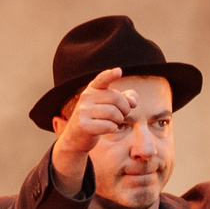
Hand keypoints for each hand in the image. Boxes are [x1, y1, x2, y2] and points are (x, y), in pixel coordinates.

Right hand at [51, 68, 135, 194]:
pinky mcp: (84, 125)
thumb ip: (125, 99)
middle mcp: (86, 96)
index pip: (102, 79)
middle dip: (125, 108)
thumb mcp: (110, 105)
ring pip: (113, 113)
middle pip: (116, 98)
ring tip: (114, 122)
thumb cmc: (98, 118)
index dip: (110, 75)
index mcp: (93, 88)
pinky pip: (108, 126)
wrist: (76, 137)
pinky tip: (108, 129)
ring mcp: (83, 111)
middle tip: (122, 115)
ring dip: (119, 120)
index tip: (119, 71)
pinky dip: (113, 129)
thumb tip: (133, 101)